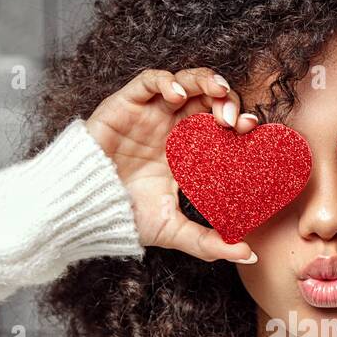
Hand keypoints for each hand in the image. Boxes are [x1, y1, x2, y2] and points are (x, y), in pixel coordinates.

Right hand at [85, 67, 260, 262]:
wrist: (84, 208)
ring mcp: (150, 114)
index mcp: (188, 152)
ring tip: (218, 94)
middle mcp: (172, 128)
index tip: (251, 130)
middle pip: (208, 99)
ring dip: (206, 81)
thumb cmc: (123, 216)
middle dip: (228, 101)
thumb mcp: (173, 231)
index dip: (240, 121)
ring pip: (185, 82)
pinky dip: (167, 81)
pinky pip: (149, 80)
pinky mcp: (126, 104)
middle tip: (235, 119)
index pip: (221, 126)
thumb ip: (209, 243)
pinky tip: (177, 95)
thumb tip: (249, 255)